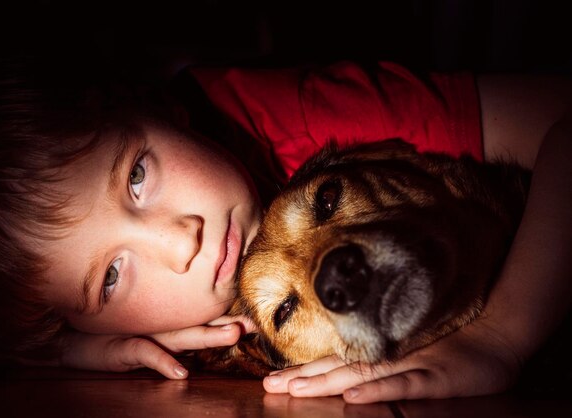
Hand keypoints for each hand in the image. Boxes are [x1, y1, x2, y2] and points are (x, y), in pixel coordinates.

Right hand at [60, 315, 255, 378]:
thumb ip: (167, 346)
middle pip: (198, 326)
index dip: (226, 321)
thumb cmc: (110, 339)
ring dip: (207, 335)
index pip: (201, 323)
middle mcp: (160, 328)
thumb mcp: (143, 343)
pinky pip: (147, 354)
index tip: (253, 322)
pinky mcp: (124, 346)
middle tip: (251, 324)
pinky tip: (182, 372)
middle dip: (226, 325)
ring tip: (232, 334)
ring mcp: (144, 334)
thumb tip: (192, 360)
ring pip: (181, 335)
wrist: (71, 340)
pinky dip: (164, 362)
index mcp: (167, 328)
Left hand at [263, 316, 522, 402]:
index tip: (273, 378)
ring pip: (361, 374)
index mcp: (381, 354)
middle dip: (302, 378)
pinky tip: (352, 394)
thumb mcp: (413, 355)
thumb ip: (383, 363)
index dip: (304, 370)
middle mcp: (388, 357)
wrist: (496, 335)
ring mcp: (410, 365)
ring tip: (295, 389)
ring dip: (326, 382)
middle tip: (269, 386)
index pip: (336, 363)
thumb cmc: (453, 347)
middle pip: (338, 368)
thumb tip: (349, 376)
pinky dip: (376, 389)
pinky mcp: (434, 377)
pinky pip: (401, 384)